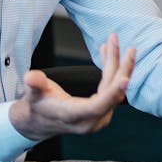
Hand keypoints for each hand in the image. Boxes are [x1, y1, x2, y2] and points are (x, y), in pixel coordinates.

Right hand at [8, 33, 134, 141]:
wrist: (40, 120)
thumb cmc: (37, 105)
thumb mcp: (32, 95)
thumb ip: (34, 85)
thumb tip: (30, 77)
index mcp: (73, 117)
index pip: (97, 106)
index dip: (112, 93)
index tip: (126, 78)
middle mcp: (90, 121)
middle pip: (112, 95)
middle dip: (122, 70)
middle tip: (131, 49)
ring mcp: (99, 118)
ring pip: (114, 90)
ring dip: (117, 65)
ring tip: (114, 41)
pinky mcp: (102, 111)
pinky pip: (111, 88)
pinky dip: (111, 70)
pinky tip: (106, 51)